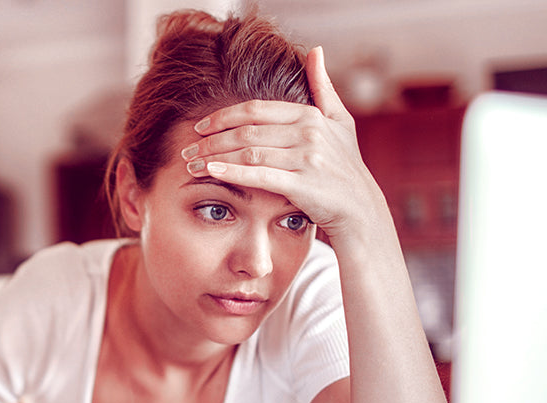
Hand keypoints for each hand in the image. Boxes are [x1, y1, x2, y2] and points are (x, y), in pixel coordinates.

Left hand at [182, 46, 388, 243]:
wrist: (360, 208)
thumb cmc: (346, 164)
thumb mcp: (340, 121)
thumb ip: (323, 87)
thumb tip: (315, 50)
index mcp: (310, 116)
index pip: (255, 110)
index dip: (223, 116)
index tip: (199, 126)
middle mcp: (308, 133)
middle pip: (246, 131)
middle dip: (211, 139)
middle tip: (186, 148)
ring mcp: (306, 159)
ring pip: (248, 152)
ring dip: (214, 156)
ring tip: (190, 164)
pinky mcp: (302, 185)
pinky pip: (259, 175)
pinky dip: (232, 171)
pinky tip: (211, 171)